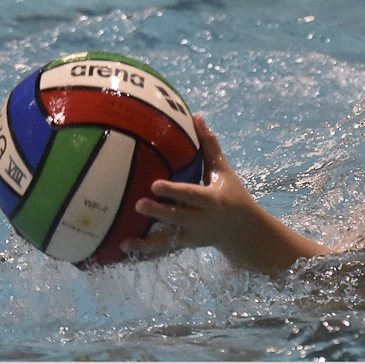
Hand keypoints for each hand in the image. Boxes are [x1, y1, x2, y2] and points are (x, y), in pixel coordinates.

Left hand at [121, 113, 255, 256]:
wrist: (241, 228)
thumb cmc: (231, 192)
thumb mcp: (223, 170)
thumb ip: (209, 145)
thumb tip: (197, 116)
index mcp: (212, 200)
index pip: (192, 195)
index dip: (174, 191)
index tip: (155, 185)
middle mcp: (202, 220)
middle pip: (178, 217)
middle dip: (159, 212)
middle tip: (138, 204)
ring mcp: (192, 235)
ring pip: (168, 238)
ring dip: (146, 240)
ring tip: (124, 237)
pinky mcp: (184, 244)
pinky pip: (163, 248)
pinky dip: (144, 248)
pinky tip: (123, 246)